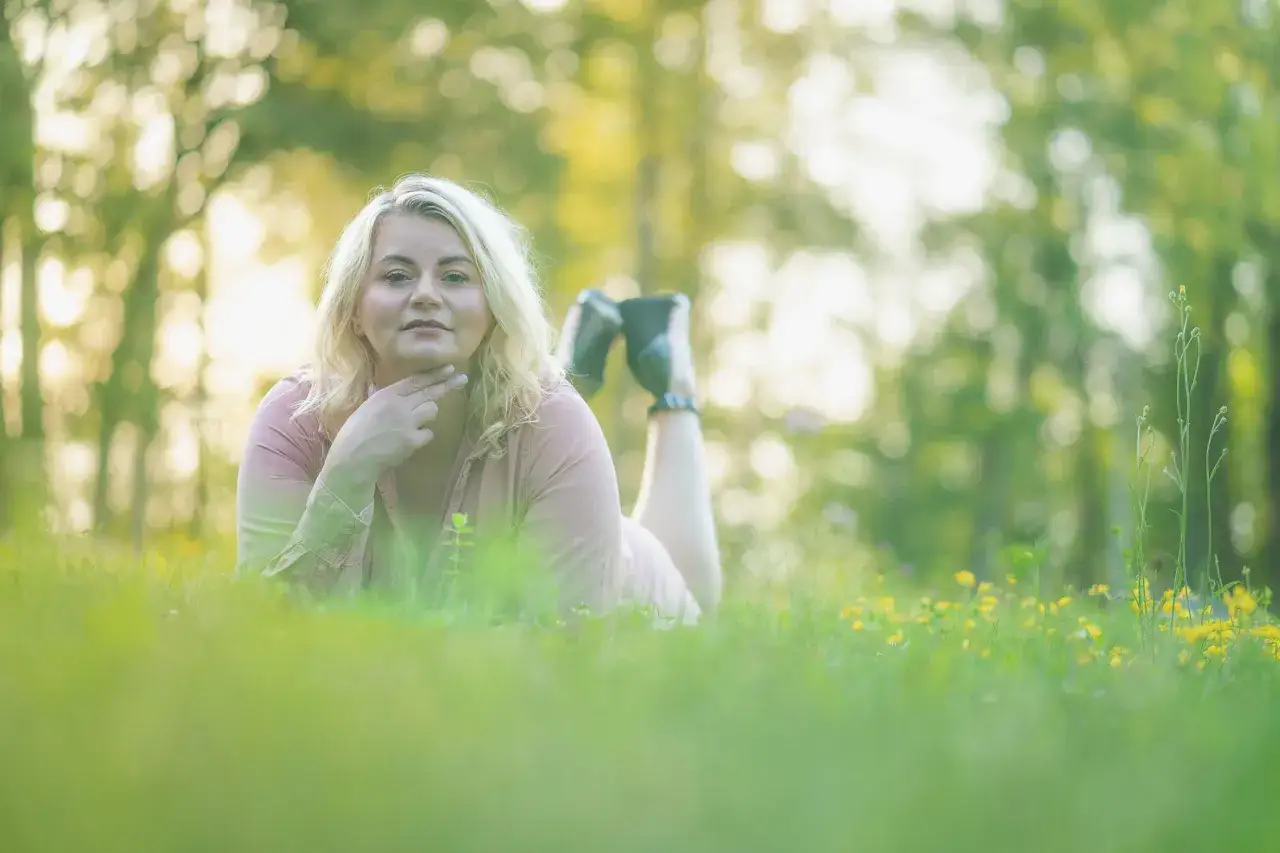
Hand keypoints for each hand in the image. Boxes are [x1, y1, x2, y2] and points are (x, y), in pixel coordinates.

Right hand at [322, 365, 468, 494]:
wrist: (352, 458)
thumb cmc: (355, 432)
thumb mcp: (366, 407)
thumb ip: (378, 396)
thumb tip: (379, 386)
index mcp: (387, 395)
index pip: (416, 380)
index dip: (434, 374)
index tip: (450, 368)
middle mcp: (400, 405)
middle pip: (430, 392)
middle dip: (448, 384)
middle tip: (462, 379)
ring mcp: (408, 423)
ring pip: (432, 410)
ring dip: (428, 413)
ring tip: (415, 420)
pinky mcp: (412, 441)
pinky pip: (428, 433)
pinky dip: (423, 435)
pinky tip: (411, 439)